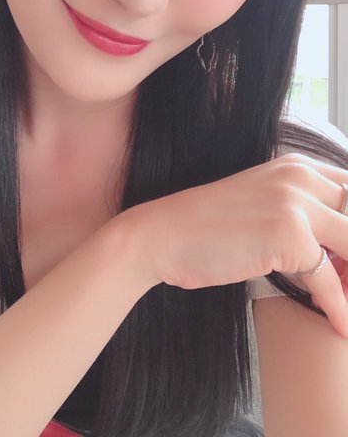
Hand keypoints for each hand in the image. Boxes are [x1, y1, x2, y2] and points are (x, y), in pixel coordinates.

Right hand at [126, 153, 347, 337]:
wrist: (163, 235)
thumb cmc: (207, 228)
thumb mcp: (263, 206)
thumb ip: (303, 216)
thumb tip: (340, 251)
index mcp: (297, 166)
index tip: (346, 260)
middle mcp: (300, 177)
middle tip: (347, 281)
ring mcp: (295, 202)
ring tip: (347, 307)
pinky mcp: (288, 235)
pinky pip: (329, 280)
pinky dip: (338, 308)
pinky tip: (340, 326)